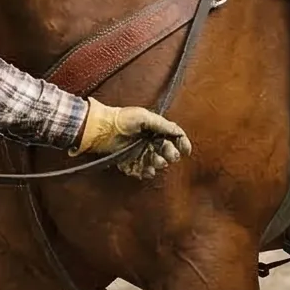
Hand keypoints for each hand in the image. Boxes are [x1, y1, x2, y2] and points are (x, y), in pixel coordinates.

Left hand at [73, 99, 193, 180]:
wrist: (103, 128)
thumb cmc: (123, 119)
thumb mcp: (144, 117)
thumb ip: (162, 124)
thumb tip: (178, 131)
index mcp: (155, 130)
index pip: (173, 137)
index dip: (182, 143)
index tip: (186, 150)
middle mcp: (149, 142)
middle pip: (166, 152)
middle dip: (170, 155)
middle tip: (168, 156)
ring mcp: (139, 153)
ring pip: (155, 163)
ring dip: (158, 164)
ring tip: (156, 162)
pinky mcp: (129, 163)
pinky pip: (140, 171)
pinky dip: (144, 172)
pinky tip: (145, 171)